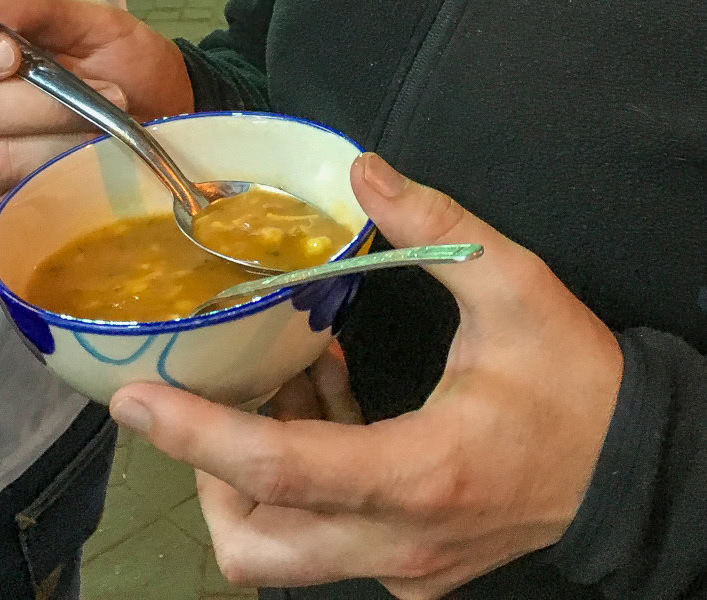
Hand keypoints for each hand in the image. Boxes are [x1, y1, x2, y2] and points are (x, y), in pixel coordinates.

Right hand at [0, 0, 191, 207]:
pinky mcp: (17, 209)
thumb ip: (42, 8)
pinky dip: (72, 177)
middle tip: (105, 91)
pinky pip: (27, 198)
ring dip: (66, 139)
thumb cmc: (130, 70)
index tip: (8, 53)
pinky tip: (99, 163)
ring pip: (0, 159)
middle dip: (42, 103)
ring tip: (111, 127)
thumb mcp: (98, 26)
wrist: (172, 122)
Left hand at [107, 152, 623, 598]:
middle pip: (255, 544)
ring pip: (280, 554)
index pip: (282, 470)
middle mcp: (398, 540)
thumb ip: (436, 227)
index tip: (135, 402)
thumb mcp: (516, 290)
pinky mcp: (410, 566)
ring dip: (254, 476)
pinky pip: (323, 536)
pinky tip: (326, 399)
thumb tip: (365, 172)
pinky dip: (303, 474)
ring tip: (288, 383)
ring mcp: (402, 564)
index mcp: (422, 473)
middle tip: (218, 401)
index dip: (198, 437)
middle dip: (211, 476)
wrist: (632, 470)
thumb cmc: (576, 386)